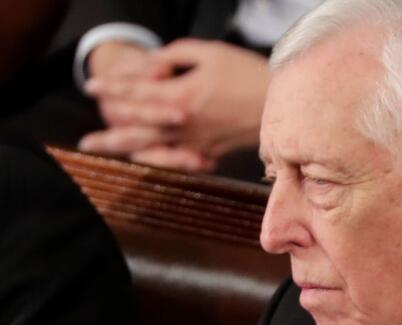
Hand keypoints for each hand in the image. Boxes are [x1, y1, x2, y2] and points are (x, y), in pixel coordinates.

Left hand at [81, 39, 268, 170]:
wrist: (283, 103)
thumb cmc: (247, 73)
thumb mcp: (209, 53)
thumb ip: (175, 57)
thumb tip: (153, 68)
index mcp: (181, 96)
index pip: (137, 93)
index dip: (112, 88)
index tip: (91, 87)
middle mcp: (184, 123)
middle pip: (138, 130)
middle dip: (110, 135)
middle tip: (86, 142)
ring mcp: (197, 140)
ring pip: (153, 149)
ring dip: (127, 153)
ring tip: (109, 157)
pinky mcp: (212, 150)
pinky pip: (179, 159)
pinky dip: (161, 162)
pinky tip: (148, 161)